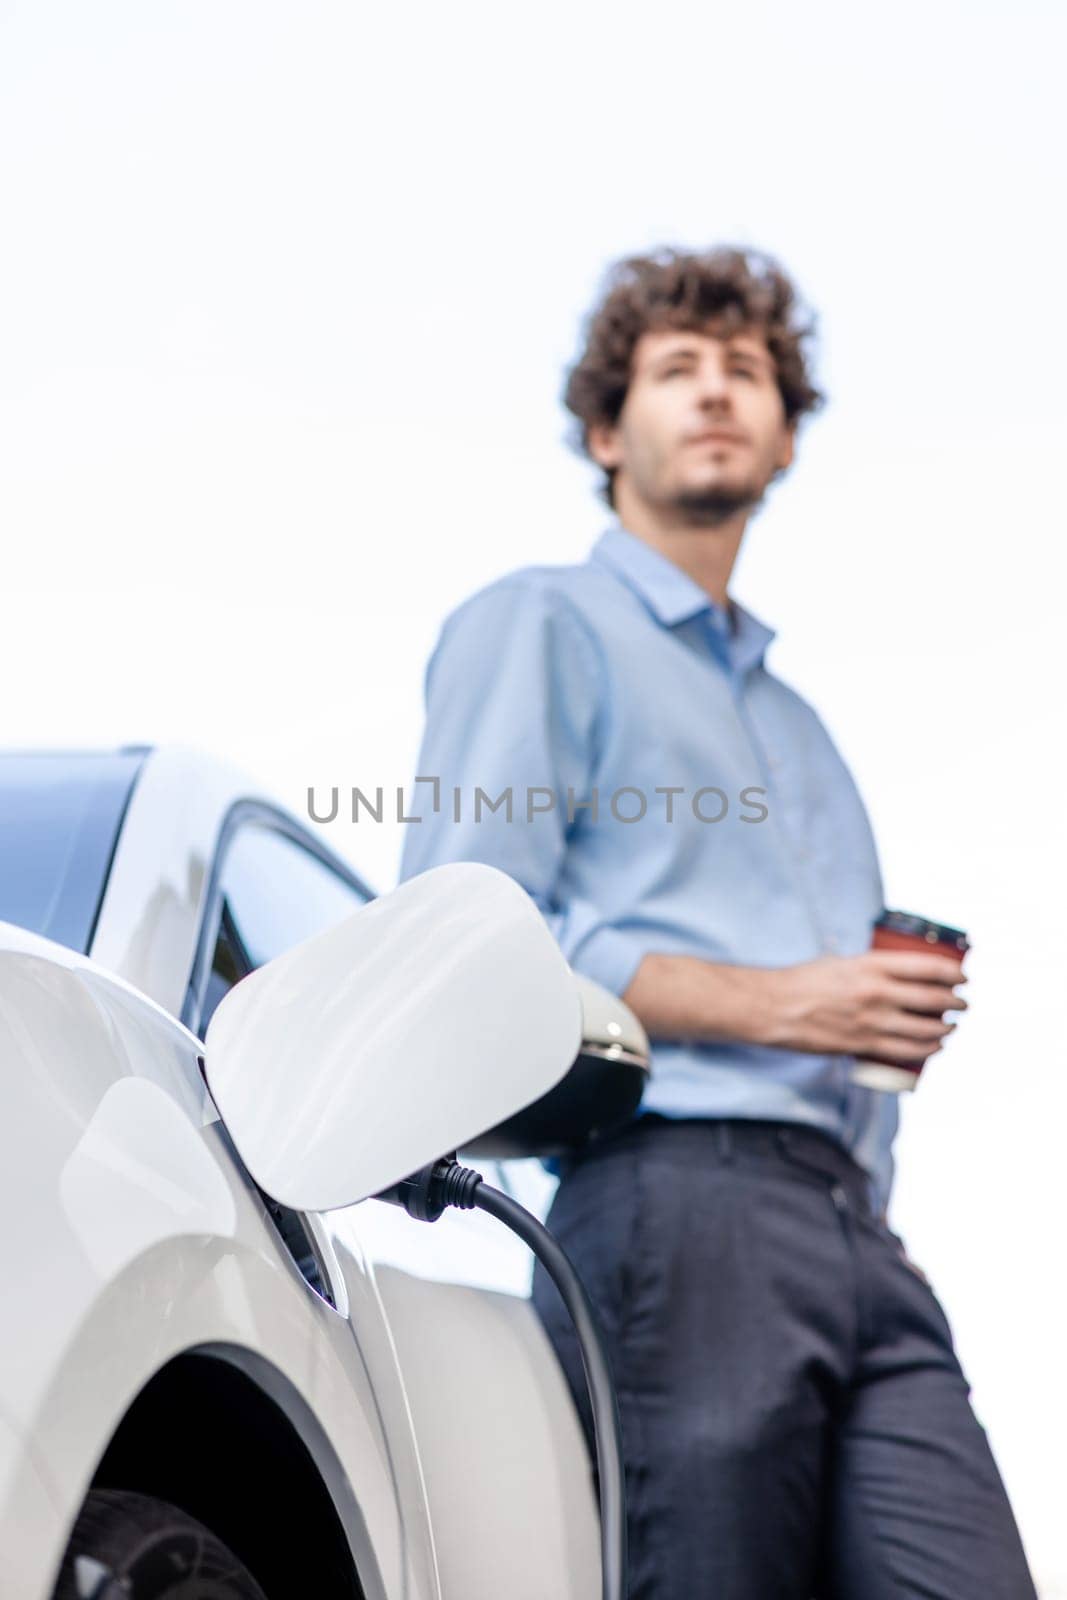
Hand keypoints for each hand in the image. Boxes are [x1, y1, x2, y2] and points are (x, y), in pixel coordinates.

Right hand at [762, 949, 967, 1062]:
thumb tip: (891, 972)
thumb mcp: (841, 962)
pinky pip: (906, 1050)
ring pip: (925, 1029)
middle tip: (963, 1003)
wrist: (774, 1008)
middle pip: (933, 999)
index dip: (953, 972)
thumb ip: (868, 968)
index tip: (962, 976)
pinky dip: (928, 1049)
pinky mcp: (863, 1044)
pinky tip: (936, 1046)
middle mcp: (876, 993)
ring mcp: (871, 1021)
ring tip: (952, 1025)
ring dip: (947, 1028)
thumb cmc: (803, 981)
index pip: (927, 967)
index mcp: (871, 966)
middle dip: (956, 1002)